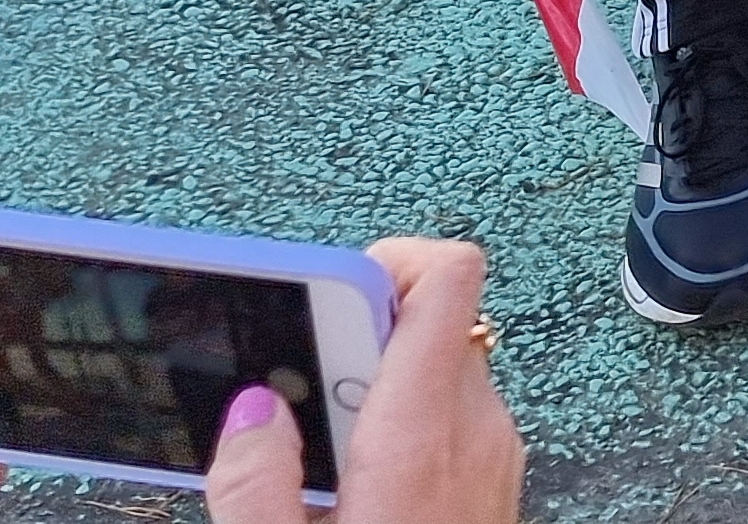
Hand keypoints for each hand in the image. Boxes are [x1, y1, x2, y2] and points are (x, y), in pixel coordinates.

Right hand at [204, 240, 516, 523]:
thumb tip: (251, 412)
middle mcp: (475, 424)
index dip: (383, 263)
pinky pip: (454, 407)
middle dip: (357, 338)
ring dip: (379, 382)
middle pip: (430, 317)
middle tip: (299, 396)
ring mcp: (494, 447)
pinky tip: (359, 477)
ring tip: (322, 448)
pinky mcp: (496, 473)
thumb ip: (256, 483)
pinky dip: (406, 417)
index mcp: (423, 433)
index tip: (320, 297)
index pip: (445, 275)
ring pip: (441, 362)